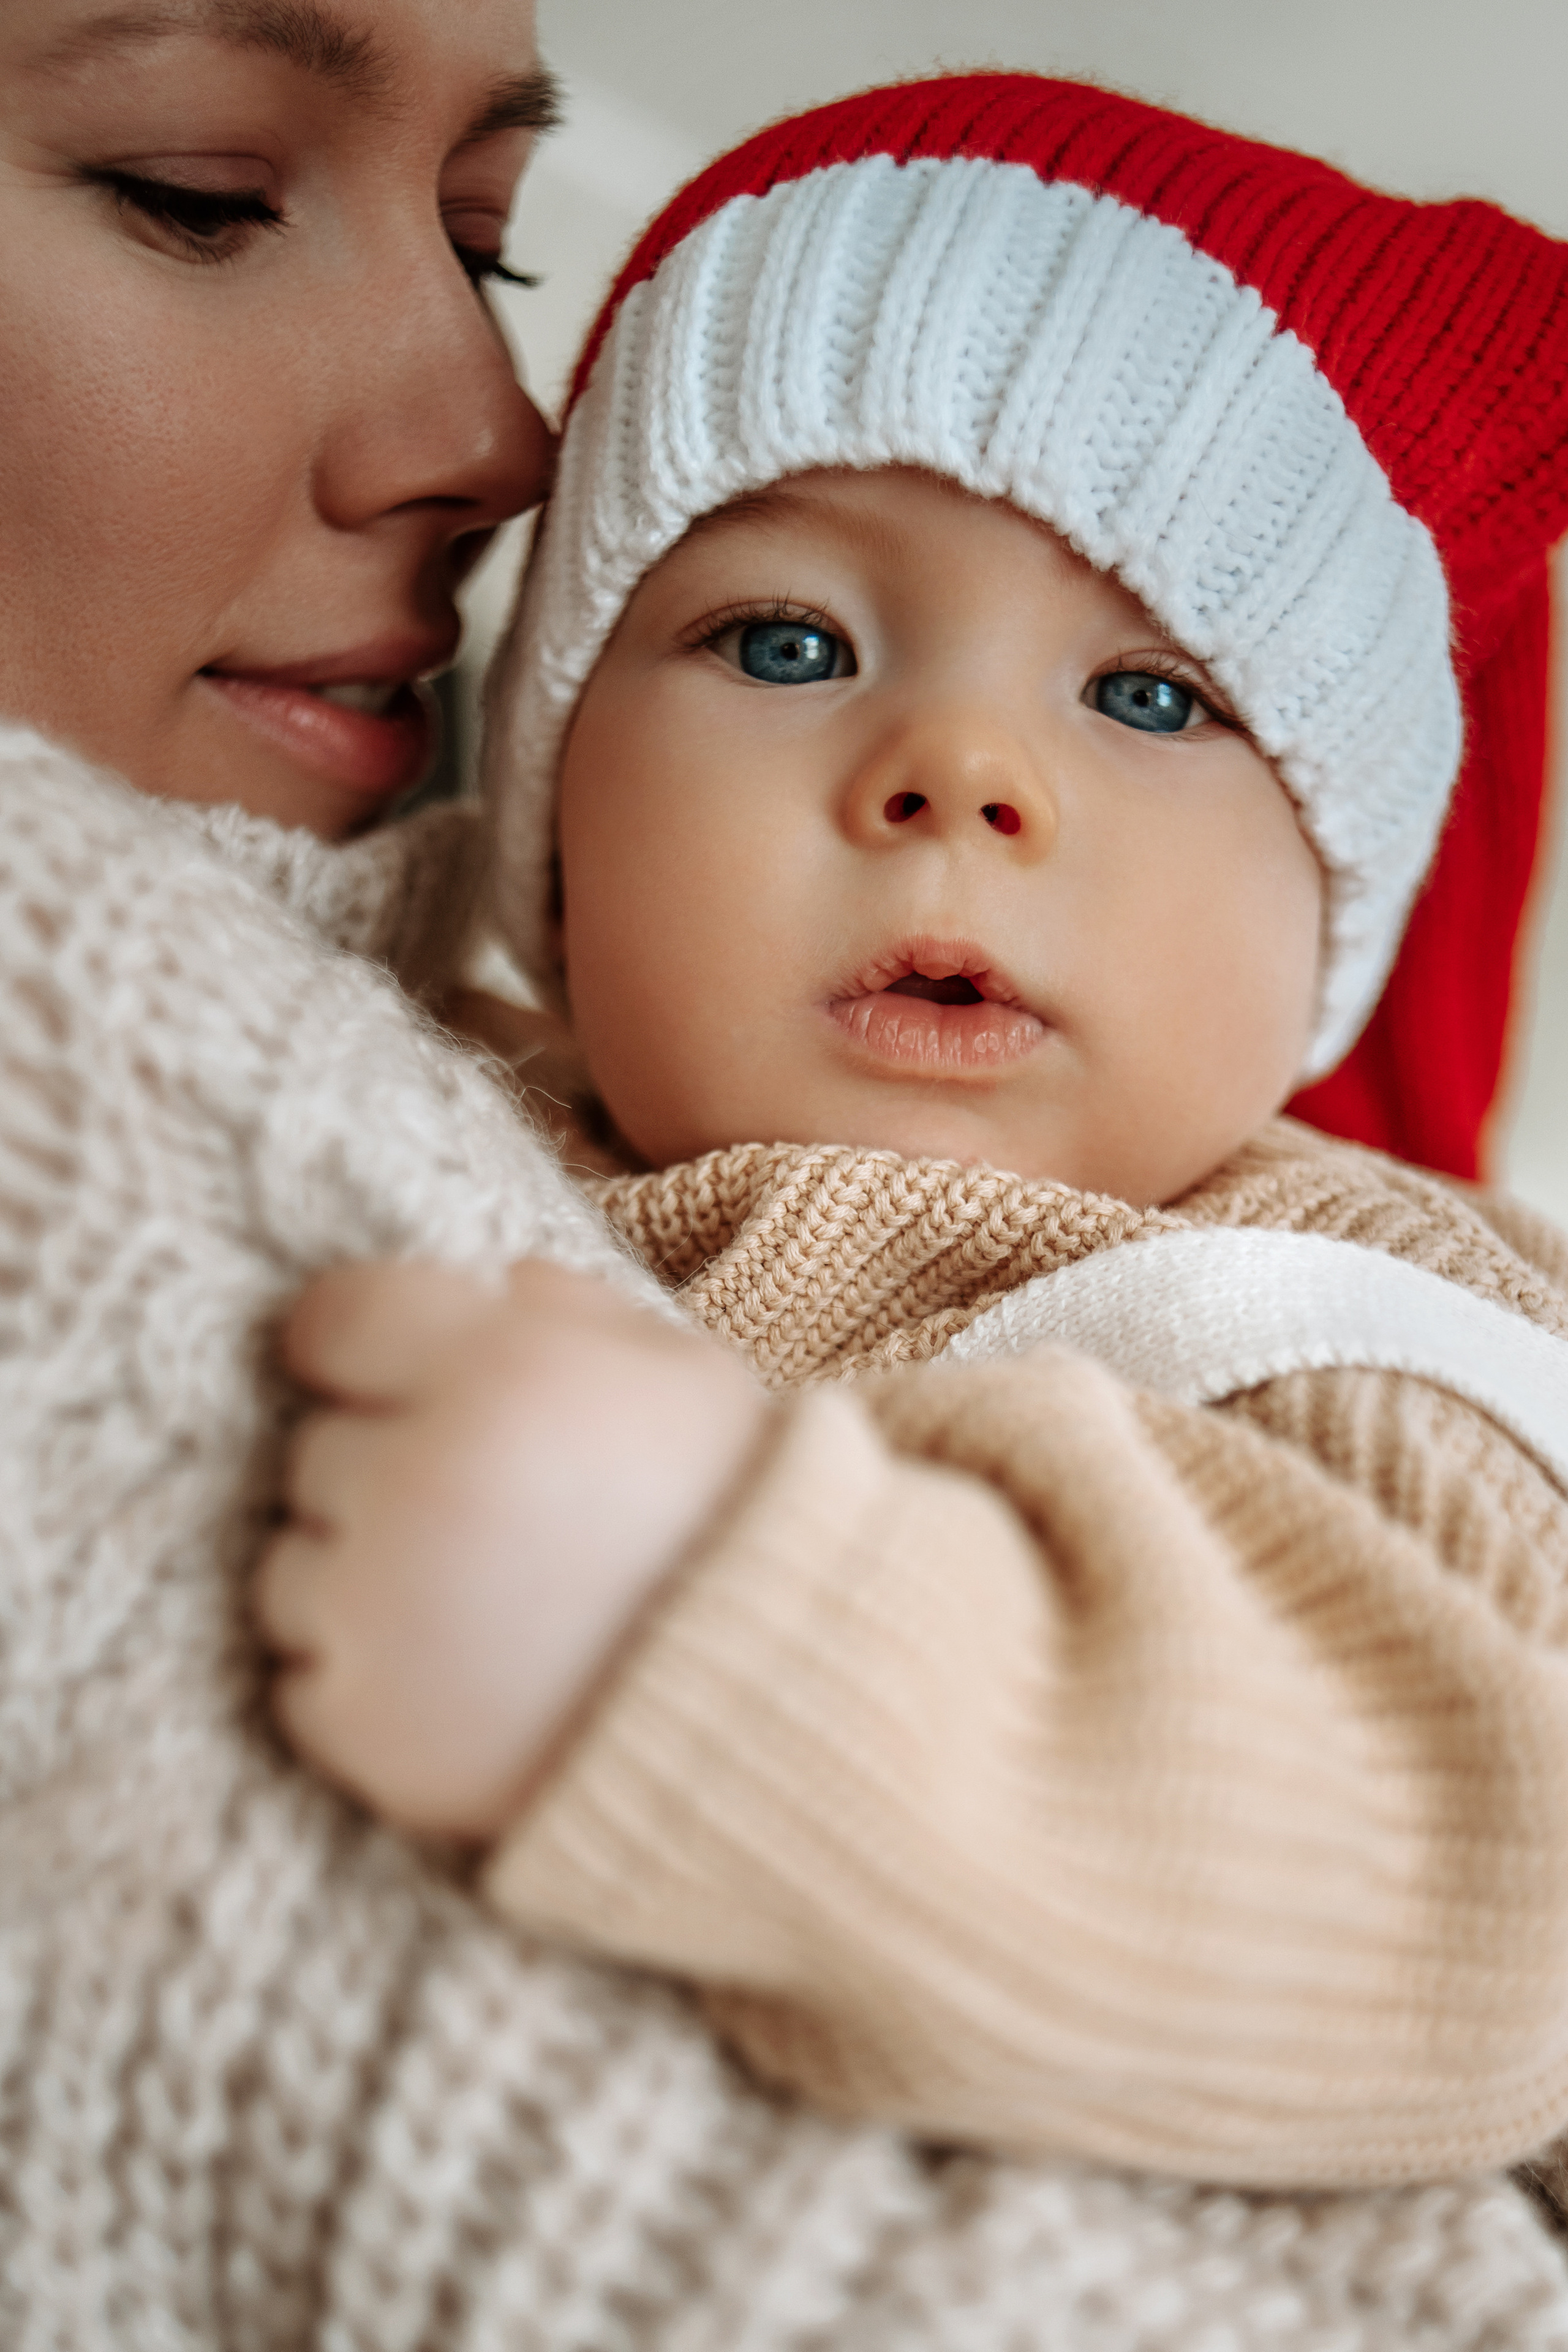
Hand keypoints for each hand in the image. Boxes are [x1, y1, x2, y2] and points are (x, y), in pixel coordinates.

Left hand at [255, 1258, 770, 1840]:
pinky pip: (301, 1687)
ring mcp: (378, 1610)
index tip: (392, 1382)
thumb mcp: (685, 1377)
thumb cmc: (733, 1524)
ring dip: (364, 1583)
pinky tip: (463, 1683)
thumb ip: (577, 1313)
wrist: (787, 1710)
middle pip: (315, 1448)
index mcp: (496, 1367)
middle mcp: (418, 1477)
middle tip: (491, 1518)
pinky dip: (369, 1688)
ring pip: (292, 1570)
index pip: (331, 1319)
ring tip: (483, 1607)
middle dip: (387, 1472)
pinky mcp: (363, 1728)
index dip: (361, 1349)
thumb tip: (498, 1285)